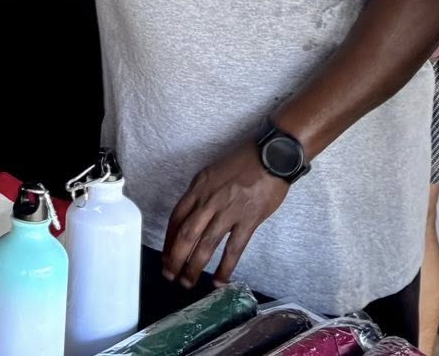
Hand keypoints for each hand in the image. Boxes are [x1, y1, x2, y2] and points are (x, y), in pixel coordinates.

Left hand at [163, 139, 290, 285]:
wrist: (273, 155)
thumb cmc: (245, 160)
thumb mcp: (214, 171)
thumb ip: (203, 192)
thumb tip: (194, 214)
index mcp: (199, 187)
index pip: (176, 218)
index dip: (168, 240)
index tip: (165, 254)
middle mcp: (209, 200)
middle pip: (185, 235)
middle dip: (175, 258)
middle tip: (170, 275)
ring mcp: (228, 211)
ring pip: (205, 245)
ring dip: (194, 266)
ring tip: (188, 282)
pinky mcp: (248, 220)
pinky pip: (233, 249)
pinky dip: (224, 268)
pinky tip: (218, 282)